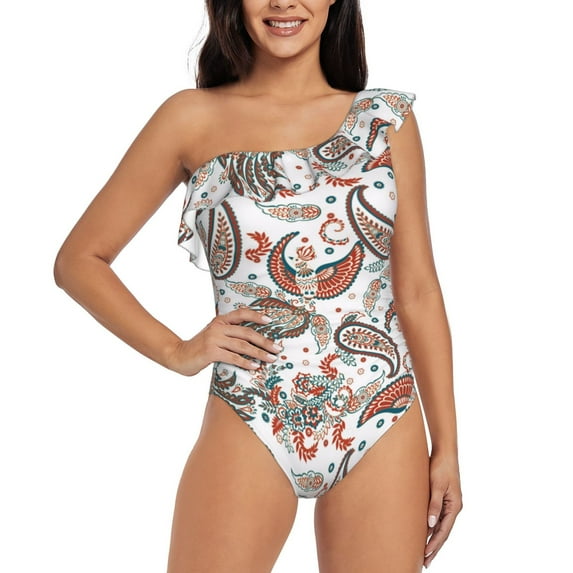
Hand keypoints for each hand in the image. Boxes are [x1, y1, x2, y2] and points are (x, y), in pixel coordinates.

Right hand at [166, 308, 281, 375]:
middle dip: (264, 341)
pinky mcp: (211, 352)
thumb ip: (229, 333)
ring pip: (242, 345)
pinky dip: (245, 362)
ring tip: (271, 359)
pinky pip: (233, 357)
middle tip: (277, 348)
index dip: (256, 316)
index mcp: (220, 320)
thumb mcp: (214, 335)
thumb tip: (252, 340)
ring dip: (259, 353)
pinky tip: (255, 367)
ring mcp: (214, 339)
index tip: (270, 320)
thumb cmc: (200, 347)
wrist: (178, 355)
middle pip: (246, 332)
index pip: (241, 314)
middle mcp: (218, 327)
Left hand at [424, 453, 461, 567]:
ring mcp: (449, 503)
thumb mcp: (436, 485)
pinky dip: (432, 527)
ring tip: (424, 552)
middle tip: (425, 562)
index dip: (434, 544)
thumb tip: (431, 524)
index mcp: (454, 506)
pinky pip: (438, 517)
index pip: (444, 531)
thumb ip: (434, 504)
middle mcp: (453, 507)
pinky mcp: (443, 497)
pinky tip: (425, 532)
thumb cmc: (440, 466)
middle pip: (443, 532)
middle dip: (434, 548)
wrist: (444, 452)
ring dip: (433, 539)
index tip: (426, 556)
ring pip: (441, 526)